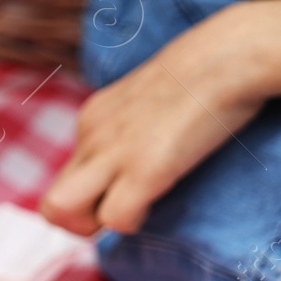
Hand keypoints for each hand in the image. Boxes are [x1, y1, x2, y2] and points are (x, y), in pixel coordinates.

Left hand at [41, 4, 267, 234]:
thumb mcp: (153, 96)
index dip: (92, 197)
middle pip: (51, 201)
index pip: (69, 174)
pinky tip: (157, 203)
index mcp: (93, 118)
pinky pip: (114, 218)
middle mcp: (91, 135)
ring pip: (61, 209)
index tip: (123, 193)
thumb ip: (136, 123)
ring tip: (133, 213)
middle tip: (121, 213)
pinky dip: (131, 222)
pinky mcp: (143, 167)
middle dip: (79, 223)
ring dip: (93, 226)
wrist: (229, 55)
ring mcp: (113, 151)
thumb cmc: (206, 73)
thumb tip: (148, 152)